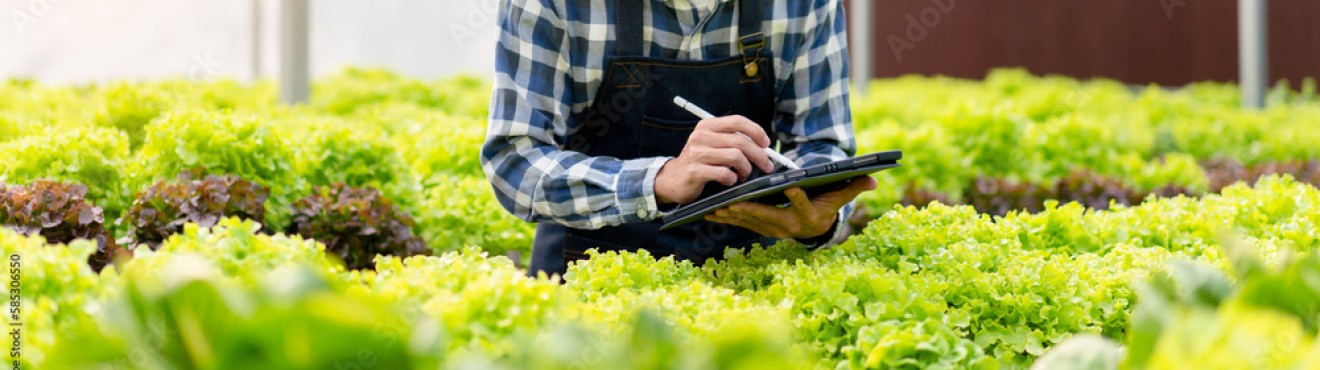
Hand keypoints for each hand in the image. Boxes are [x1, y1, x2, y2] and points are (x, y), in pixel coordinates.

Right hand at [655, 115, 774, 204]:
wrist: (672, 179)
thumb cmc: (699, 162)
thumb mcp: (712, 144)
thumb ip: (732, 140)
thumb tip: (762, 145)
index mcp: (707, 125)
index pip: (737, 121)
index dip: (756, 131)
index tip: (766, 144)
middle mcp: (701, 136)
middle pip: (740, 141)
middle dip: (759, 155)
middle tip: (766, 165)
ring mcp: (697, 153)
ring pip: (736, 157)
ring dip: (746, 169)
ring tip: (743, 174)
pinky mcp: (696, 171)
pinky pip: (725, 173)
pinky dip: (732, 179)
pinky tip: (728, 180)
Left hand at [704, 176, 877, 239]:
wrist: (816, 229)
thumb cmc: (826, 206)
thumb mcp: (840, 197)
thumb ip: (853, 187)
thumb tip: (873, 180)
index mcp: (808, 215)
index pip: (803, 205)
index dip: (798, 196)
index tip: (791, 186)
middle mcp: (788, 225)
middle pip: (768, 215)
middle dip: (750, 208)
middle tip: (734, 200)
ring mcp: (772, 229)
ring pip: (750, 221)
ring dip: (733, 214)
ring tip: (716, 206)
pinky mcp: (760, 229)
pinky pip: (741, 224)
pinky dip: (727, 219)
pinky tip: (711, 212)